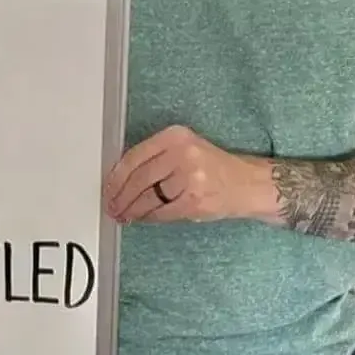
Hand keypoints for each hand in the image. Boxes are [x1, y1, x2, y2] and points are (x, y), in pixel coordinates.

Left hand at [103, 124, 270, 224]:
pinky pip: (162, 212)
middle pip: (139, 178)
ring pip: (148, 197)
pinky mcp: (195, 201)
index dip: (116, 176)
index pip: (135, 156)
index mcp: (176, 136)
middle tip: (112, 206)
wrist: (248, 183)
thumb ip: (156, 157)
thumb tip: (119, 178)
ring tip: (123, 215)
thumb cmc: (211, 167)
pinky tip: (142, 218)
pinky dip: (149, 217)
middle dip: (120, 196)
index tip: (107, 187)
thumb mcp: (184, 148)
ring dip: (132, 210)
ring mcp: (190, 178)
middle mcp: (183, 153)